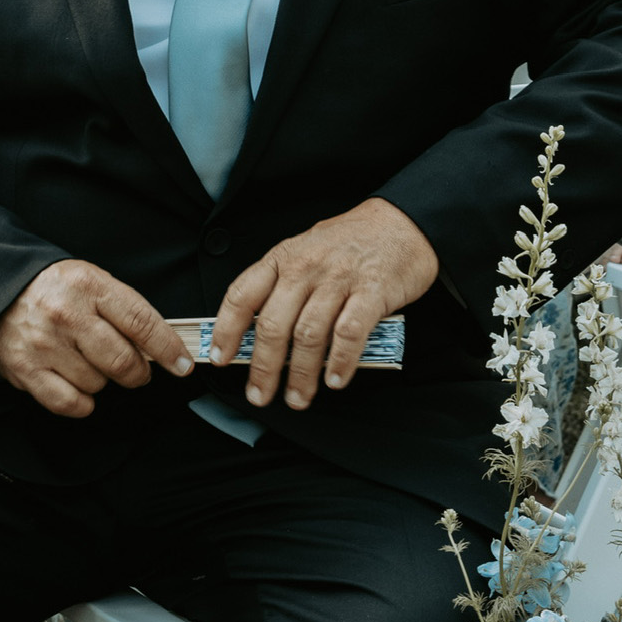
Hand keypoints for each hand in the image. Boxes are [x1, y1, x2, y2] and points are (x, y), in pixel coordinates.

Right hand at [0, 259, 193, 418]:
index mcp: (89, 286)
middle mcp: (66, 314)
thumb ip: (123, 309)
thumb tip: (161, 347)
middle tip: (137, 370)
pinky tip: (77, 385)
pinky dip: (81, 402)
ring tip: (87, 362)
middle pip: (123, 361)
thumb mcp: (90, 281)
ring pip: (98, 384)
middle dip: (138, 373)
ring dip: (101, 380)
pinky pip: (71, 403)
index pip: (141, 322)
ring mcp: (44, 344)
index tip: (183, 365)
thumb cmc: (51, 290)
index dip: (168, 349)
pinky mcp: (26, 370)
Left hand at [211, 198, 438, 410]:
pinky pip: (349, 333)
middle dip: (263, 367)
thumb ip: (282, 287)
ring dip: (300, 374)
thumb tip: (259, 335)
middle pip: (273, 325)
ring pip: (308, 335)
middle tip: (259, 394)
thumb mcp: (305, 252)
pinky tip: (334, 380)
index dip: (226, 330)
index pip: (242, 295)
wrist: (401, 223)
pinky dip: (339, 361)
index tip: (220, 358)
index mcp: (283, 258)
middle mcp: (305, 268)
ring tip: (298, 397)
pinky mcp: (372, 292)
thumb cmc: (351, 242)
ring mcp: (338, 279)